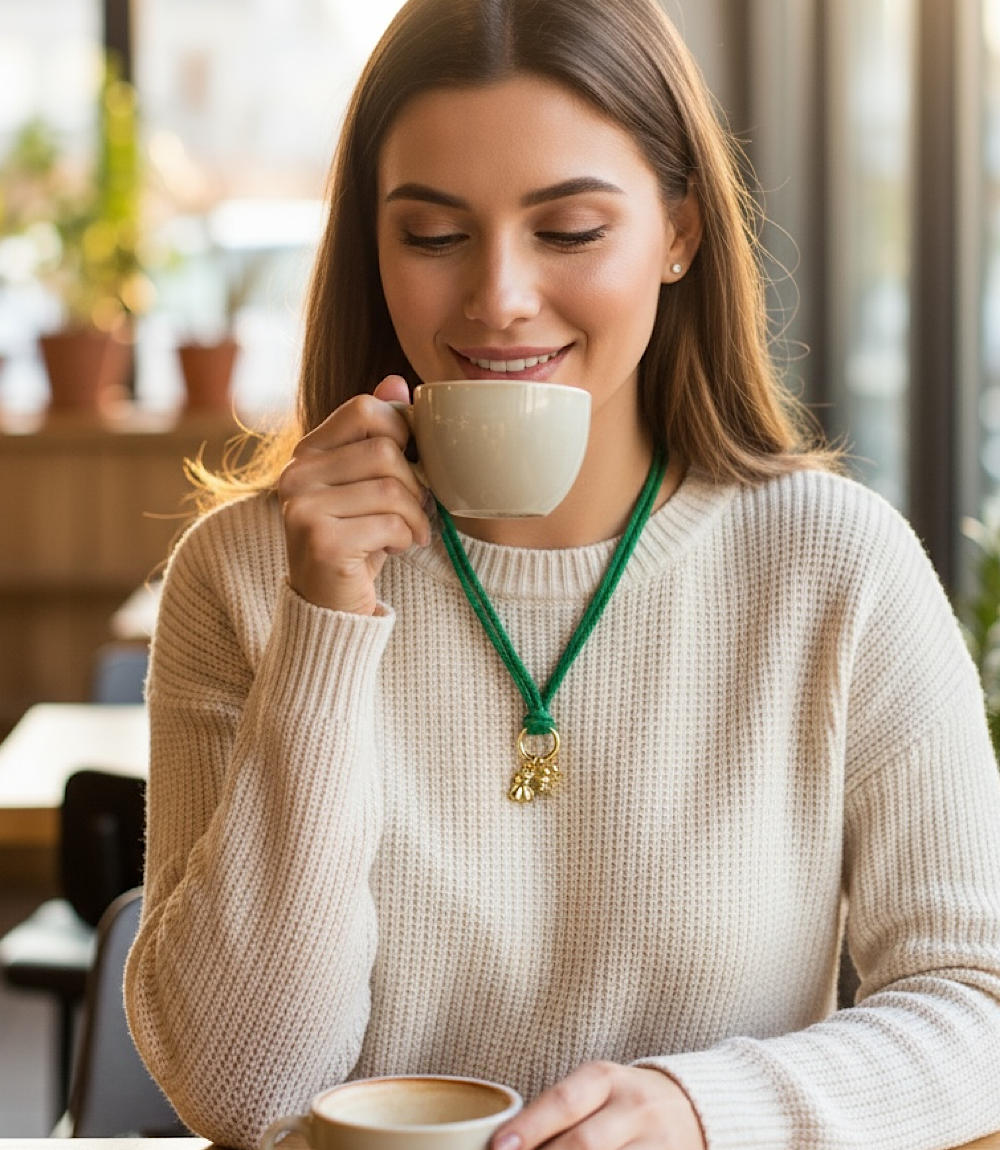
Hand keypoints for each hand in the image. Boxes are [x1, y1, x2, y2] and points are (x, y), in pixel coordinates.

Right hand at [278, 375, 430, 614]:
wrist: (331, 605)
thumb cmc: (356, 540)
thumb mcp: (367, 484)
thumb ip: (377, 435)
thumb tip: (396, 381)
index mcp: (307, 453)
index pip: (365, 409)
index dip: (402, 432)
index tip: (410, 465)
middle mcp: (296, 475)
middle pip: (386, 451)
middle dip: (415, 486)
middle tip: (416, 511)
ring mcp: (303, 508)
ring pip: (392, 488)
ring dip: (414, 516)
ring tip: (406, 533)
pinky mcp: (320, 541)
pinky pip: (389, 522)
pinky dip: (405, 538)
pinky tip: (393, 549)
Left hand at [492, 1063, 705, 1149]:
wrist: (694, 1106)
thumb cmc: (622, 1102)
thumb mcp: (593, 1091)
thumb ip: (557, 1114)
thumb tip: (507, 1144)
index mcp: (606, 1079)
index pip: (563, 1102)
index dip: (529, 1127)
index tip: (498, 1147)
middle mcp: (634, 1107)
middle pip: (585, 1144)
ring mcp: (658, 1140)